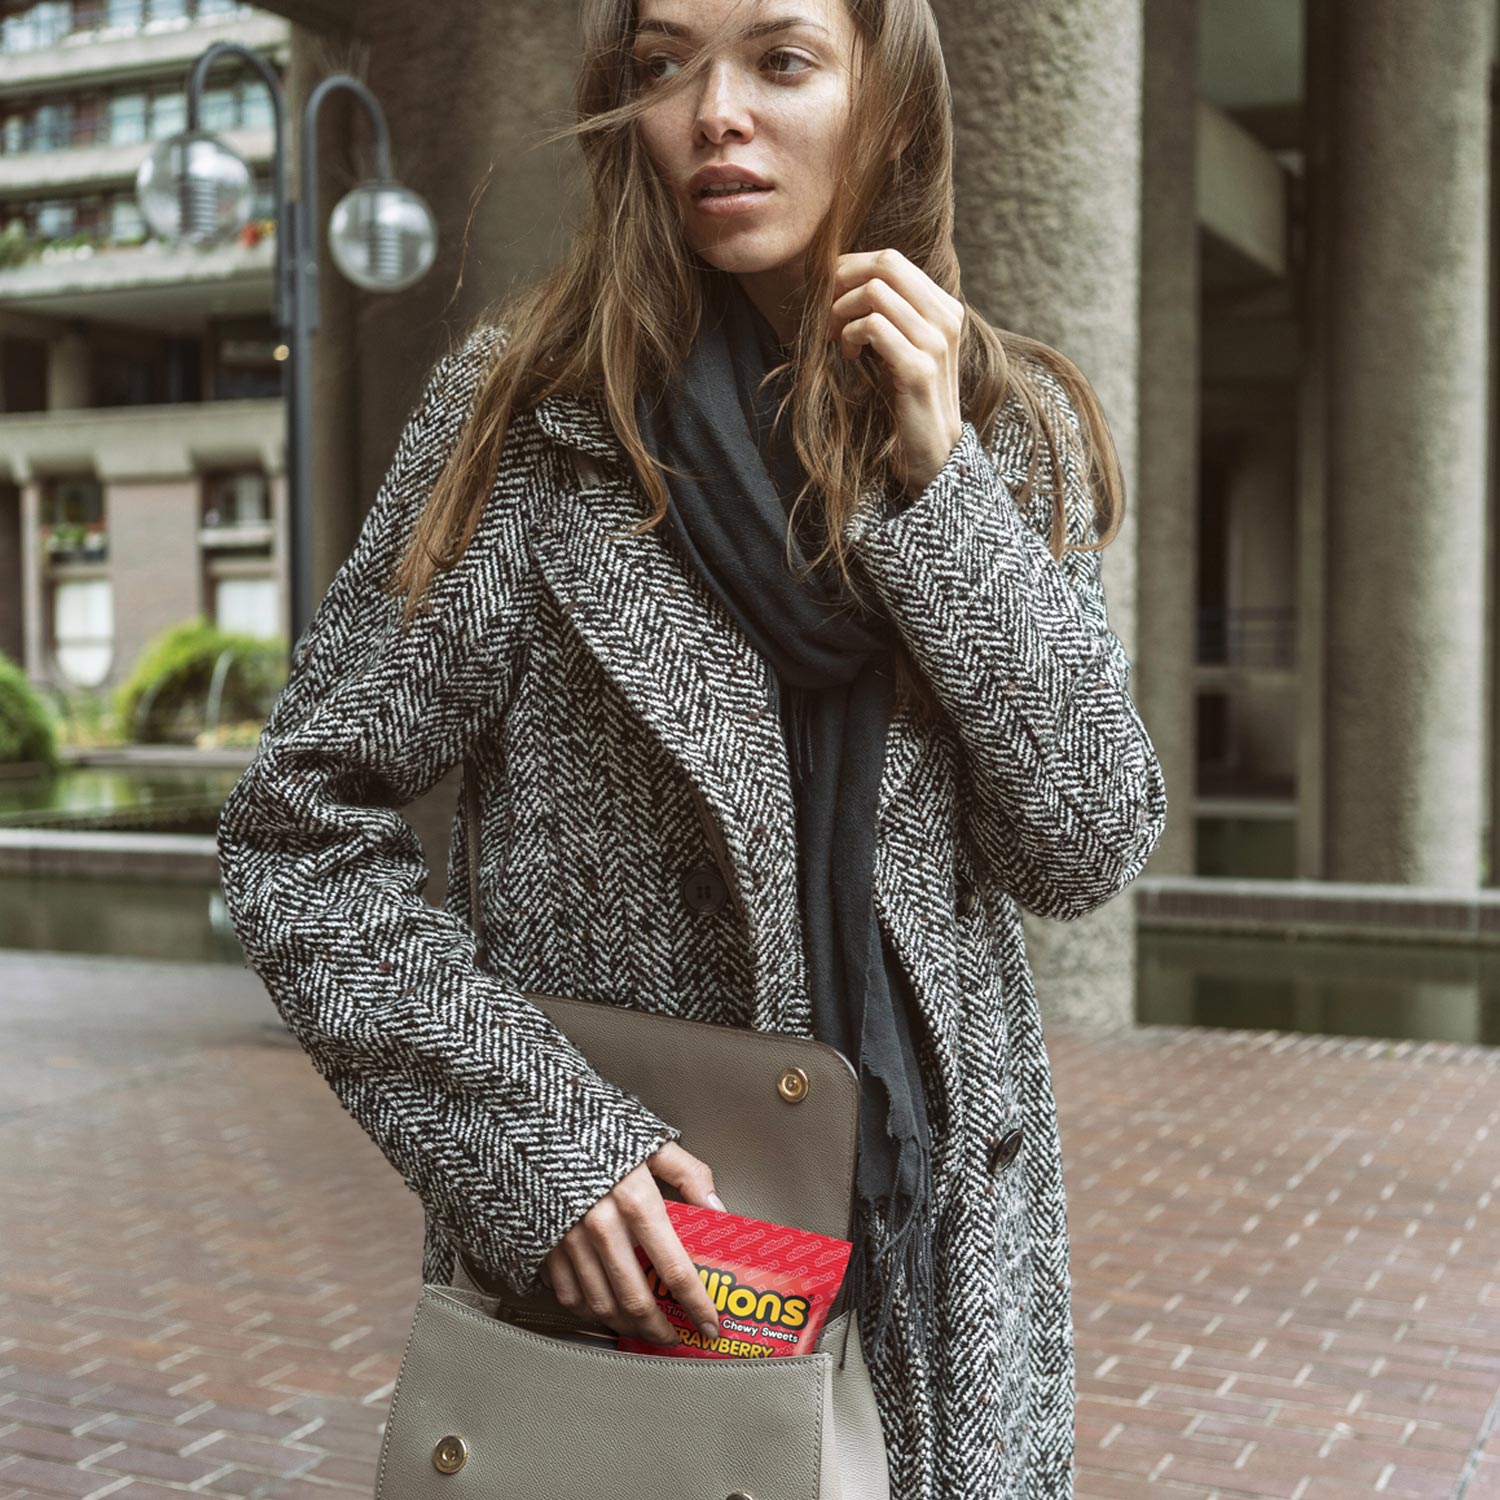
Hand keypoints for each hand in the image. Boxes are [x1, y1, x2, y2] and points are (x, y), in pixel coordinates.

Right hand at [542, 1140, 726, 1346]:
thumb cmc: (600, 1129)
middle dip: (660, 1328)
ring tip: (644, 1329)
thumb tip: (718, 1209)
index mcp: (637, 1200)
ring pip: (602, 1304)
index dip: (696, 1303)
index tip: (709, 1324)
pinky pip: (569, 1294)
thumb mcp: (653, 1142)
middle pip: (636, 1298)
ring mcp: (570, 1239)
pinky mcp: (546, 1244)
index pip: (675, 1268)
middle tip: (675, 1337)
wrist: (539, 1119)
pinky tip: (607, 1310)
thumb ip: (690, 1175)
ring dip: (628, 1325)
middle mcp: (602, 1226)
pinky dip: (591, 1312)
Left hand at [827, 248, 965, 501]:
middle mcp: (944, 317)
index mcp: (943, 307)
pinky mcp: (918, 368)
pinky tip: (848, 355)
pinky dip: (849, 336)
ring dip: (841, 312)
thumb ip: (889, 313)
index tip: (829, 296)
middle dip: (843, 281)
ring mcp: (935, 342)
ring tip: (835, 338)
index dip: (851, 269)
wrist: (931, 453)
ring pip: (875, 292)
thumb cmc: (906, 399)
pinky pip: (872, 326)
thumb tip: (841, 280)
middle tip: (826, 310)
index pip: (892, 259)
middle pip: (886, 264)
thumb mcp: (900, 347)